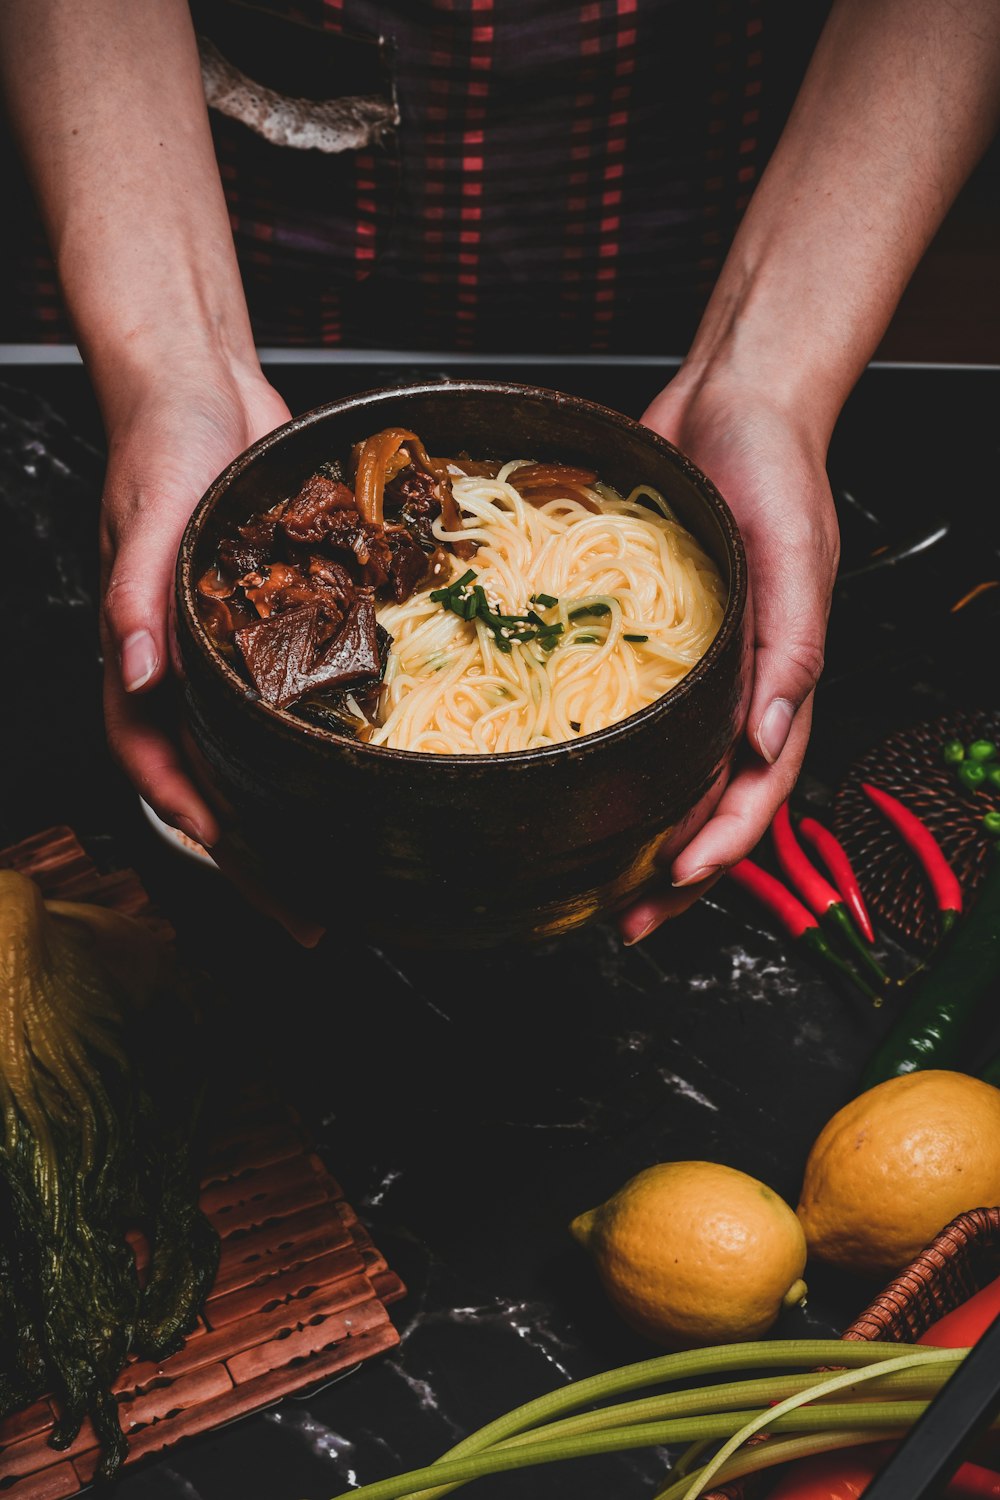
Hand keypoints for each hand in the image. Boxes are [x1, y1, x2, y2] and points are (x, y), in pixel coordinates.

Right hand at [98, 364, 290, 848]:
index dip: (181, 801)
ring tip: (332, 834)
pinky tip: (357, 744)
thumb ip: (137, 596)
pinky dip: (312, 718)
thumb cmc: (160, 441)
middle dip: (242, 826)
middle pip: (205, 758)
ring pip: (248, 729)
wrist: (203, 382)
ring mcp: (226, 634)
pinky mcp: (268, 608)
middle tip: (295, 882)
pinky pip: (288, 676)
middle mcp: (182, 651)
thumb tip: (131, 675)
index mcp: (140, 642)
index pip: (146, 746)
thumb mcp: (150, 515)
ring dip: (280, 784)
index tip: (225, 843)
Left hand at [617, 370, 839, 943]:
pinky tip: (574, 783)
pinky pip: (633, 712)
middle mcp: (737, 684)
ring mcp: (695, 668)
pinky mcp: (650, 641)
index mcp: (781, 677)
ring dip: (641, 835)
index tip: (677, 879)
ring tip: (598, 886)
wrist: (729, 402)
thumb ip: (793, 644)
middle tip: (628, 923)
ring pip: (671, 772)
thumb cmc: (778, 470)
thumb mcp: (798, 552)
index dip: (723, 842)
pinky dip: (612, 758)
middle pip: (712, 800)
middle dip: (678, 872)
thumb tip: (771, 734)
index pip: (758, 784)